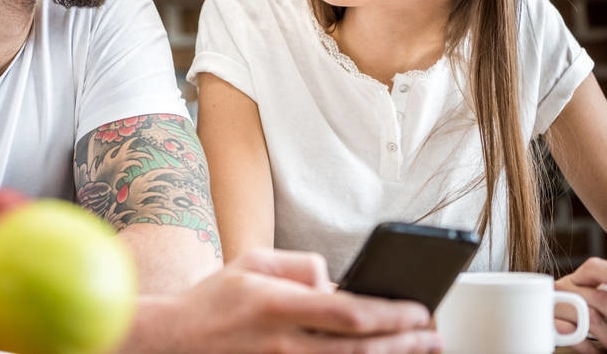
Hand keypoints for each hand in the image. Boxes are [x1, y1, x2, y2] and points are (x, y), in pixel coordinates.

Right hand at [127, 247, 440, 353]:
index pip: (347, 312)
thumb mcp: (253, 261)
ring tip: (420, 351)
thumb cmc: (214, 299)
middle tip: (434, 336)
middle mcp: (284, 343)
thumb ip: (299, 264)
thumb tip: (336, 281)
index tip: (419, 310)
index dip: (390, 315)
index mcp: (277, 305)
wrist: (173, 341)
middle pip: (359, 350)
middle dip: (404, 344)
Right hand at [555, 257, 606, 353]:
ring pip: (589, 320)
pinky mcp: (547, 325)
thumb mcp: (592, 302)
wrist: (541, 324)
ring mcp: (554, 306)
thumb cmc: (579, 315)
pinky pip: (573, 337)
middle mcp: (564, 288)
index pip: (595, 268)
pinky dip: (592, 349)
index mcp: (579, 278)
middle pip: (599, 300)